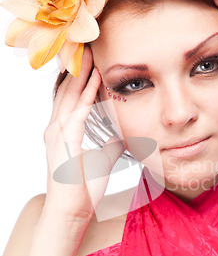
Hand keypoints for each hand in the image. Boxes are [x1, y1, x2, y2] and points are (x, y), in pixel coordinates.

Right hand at [43, 46, 124, 220]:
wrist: (72, 211)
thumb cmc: (83, 188)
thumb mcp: (103, 159)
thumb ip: (111, 144)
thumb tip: (123, 134)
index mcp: (63, 131)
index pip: (72, 97)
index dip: (82, 77)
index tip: (94, 59)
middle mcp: (56, 128)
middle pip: (68, 90)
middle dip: (79, 67)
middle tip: (90, 44)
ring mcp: (57, 134)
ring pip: (70, 95)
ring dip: (82, 73)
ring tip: (92, 52)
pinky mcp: (64, 142)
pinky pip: (76, 112)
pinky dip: (86, 94)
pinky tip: (95, 79)